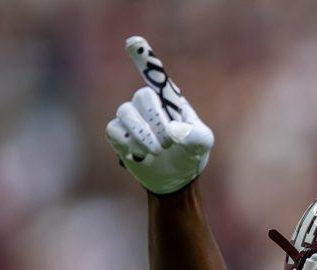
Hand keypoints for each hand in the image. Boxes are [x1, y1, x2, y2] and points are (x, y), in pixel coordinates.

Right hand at [105, 36, 214, 194]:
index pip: (154, 72)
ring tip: (157, 151)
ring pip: (125, 112)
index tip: (133, 42)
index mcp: (169, 98)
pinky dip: (128, 144)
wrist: (175, 179)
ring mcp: (132, 118)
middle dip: (156, 120)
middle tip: (168, 142)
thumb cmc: (191, 154)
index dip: (143, 56)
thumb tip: (173, 131)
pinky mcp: (119, 135)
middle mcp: (148, 103)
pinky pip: (114, 130)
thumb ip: (195, 135)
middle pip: (142, 96)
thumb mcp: (202, 144)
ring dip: (143, 134)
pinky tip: (140, 155)